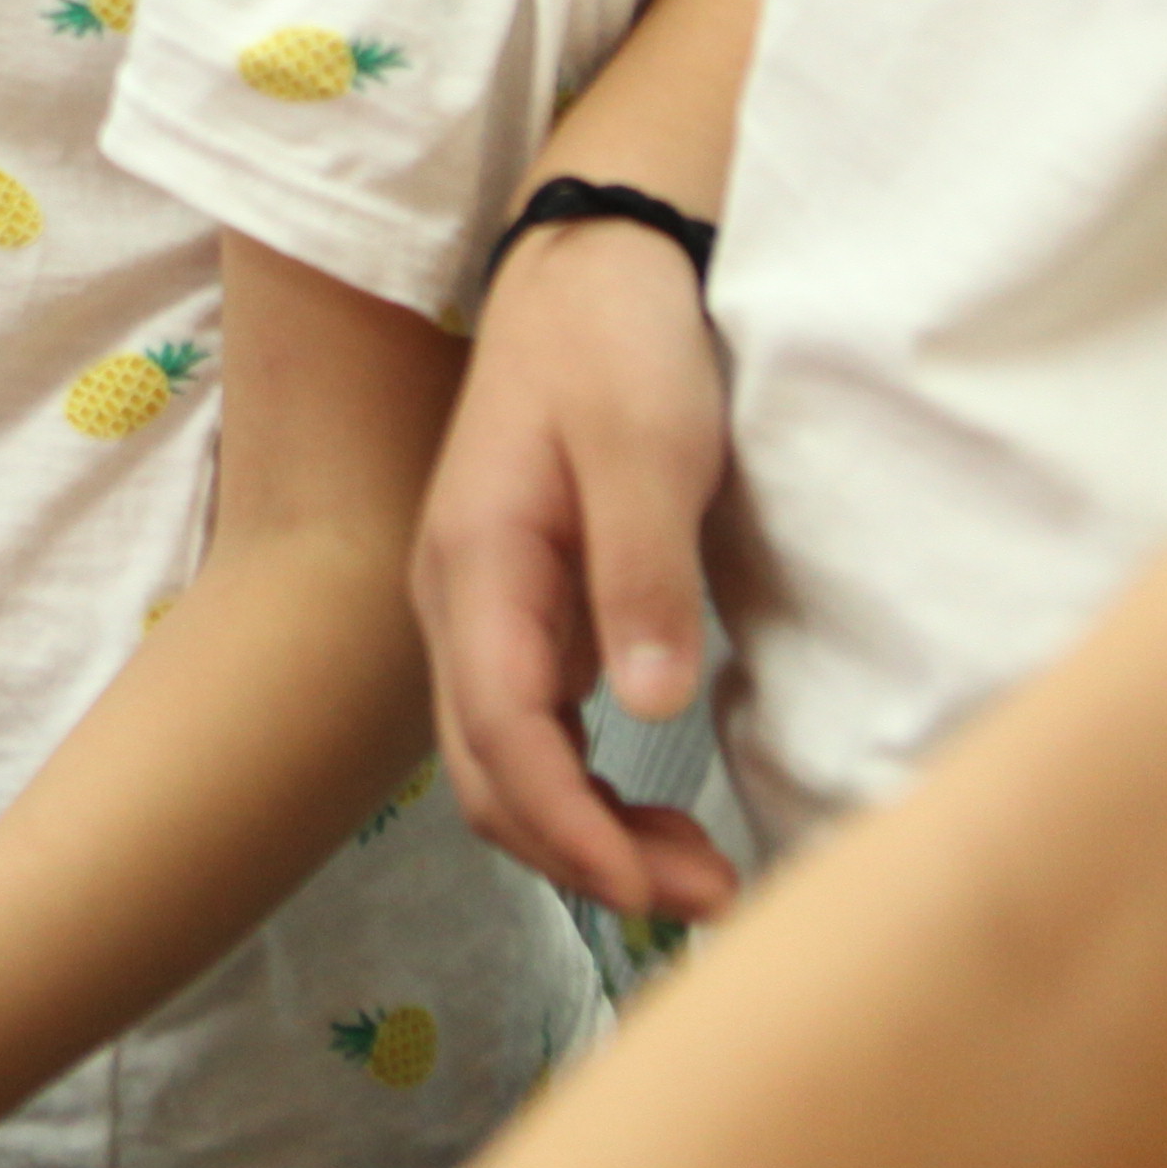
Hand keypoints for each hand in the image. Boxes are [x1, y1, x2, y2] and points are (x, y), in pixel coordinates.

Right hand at [414, 217, 741, 924]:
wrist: (591, 266)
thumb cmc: (617, 343)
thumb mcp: (646, 443)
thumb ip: (642, 572)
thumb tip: (651, 708)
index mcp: (477, 562)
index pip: (501, 731)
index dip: (569, 825)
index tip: (653, 889)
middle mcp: (459, 602)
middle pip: (489, 773)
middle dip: (584, 857)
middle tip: (708, 901)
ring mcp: (485, 612)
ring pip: (503, 766)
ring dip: (584, 836)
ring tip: (694, 876)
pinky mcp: (522, 613)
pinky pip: (531, 734)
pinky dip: (586, 794)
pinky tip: (653, 811)